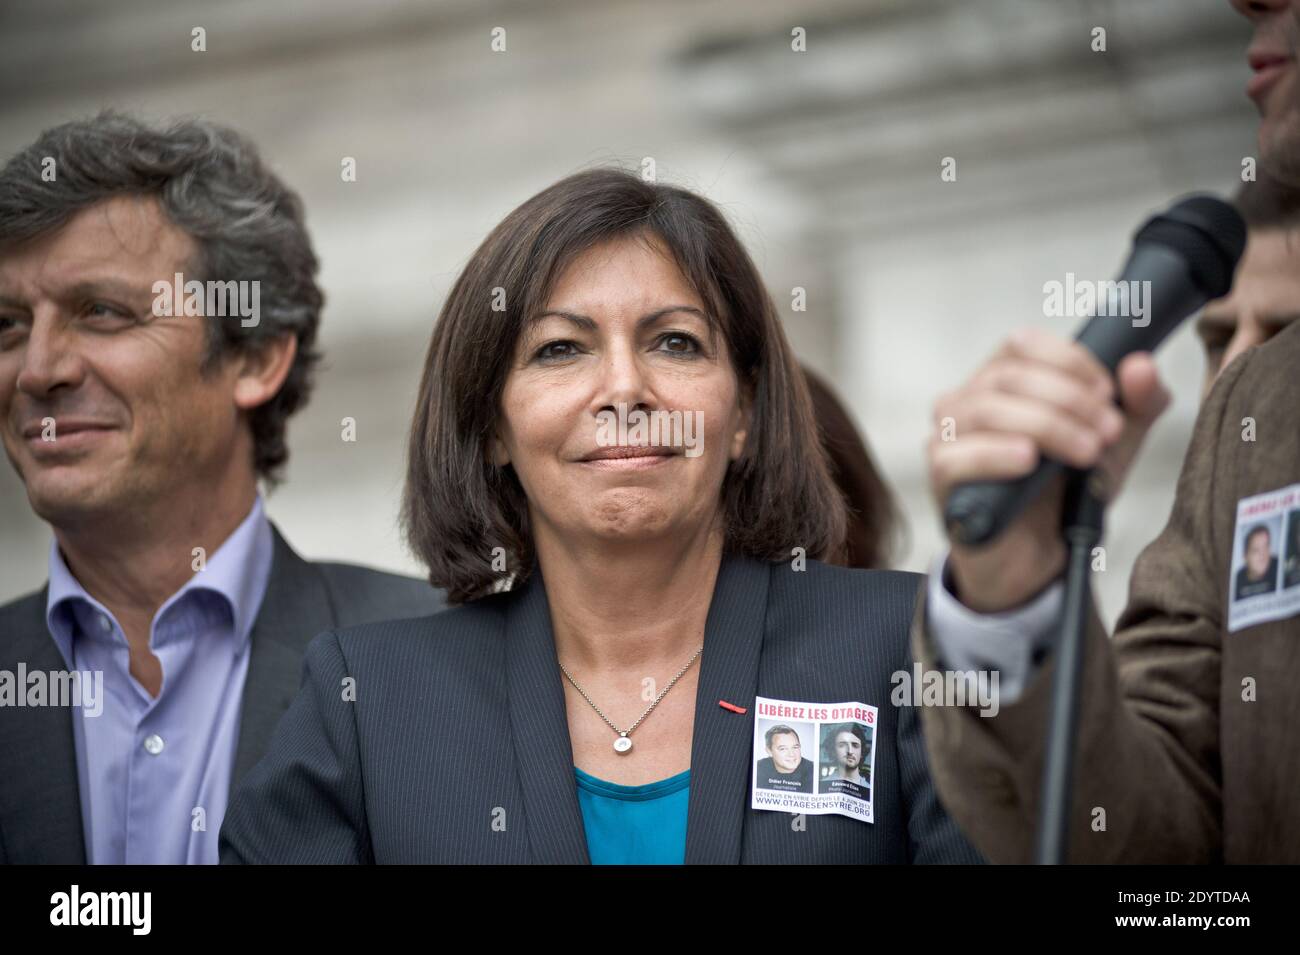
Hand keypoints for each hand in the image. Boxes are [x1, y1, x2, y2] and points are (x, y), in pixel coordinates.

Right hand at [928, 327, 1171, 612]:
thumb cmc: (1064, 492)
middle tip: (1108, 431)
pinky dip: (996, 454)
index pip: (1020, 344)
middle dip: (1068, 399)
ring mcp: (947, 438)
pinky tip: (1029, 461)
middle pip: (1009, 376)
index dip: (1068, 360)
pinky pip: (957, 456)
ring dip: (1046, 425)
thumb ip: (1136, 406)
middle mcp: (967, 402)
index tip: (1108, 391)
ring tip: (1085, 453)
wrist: (1039, 557)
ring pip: (986, 409)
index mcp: (1002, 382)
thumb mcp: (1112, 446)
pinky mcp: (941, 478)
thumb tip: (1140, 365)